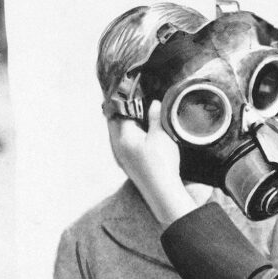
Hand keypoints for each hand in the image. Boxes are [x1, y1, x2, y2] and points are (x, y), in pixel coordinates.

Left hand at [107, 103, 195, 225]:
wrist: (163, 194)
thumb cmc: (162, 164)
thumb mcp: (162, 135)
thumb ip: (156, 116)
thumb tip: (153, 103)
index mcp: (122, 135)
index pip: (117, 108)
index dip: (123, 95)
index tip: (130, 84)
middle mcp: (117, 146)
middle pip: (114, 120)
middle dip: (122, 107)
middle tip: (132, 95)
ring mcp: (121, 157)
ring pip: (118, 132)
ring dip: (126, 121)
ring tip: (137, 111)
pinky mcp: (128, 165)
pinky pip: (124, 142)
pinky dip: (130, 133)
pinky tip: (141, 132)